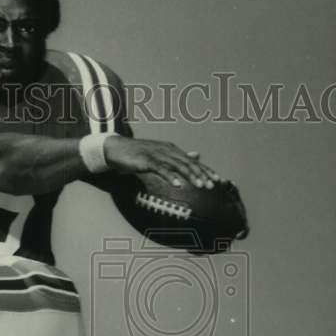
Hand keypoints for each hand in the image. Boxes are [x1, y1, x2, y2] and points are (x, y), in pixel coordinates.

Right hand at [103, 135, 224, 188]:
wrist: (116, 150)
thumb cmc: (138, 155)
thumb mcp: (161, 155)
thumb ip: (179, 158)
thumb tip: (198, 156)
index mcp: (173, 151)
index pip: (193, 161)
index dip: (206, 170)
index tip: (219, 180)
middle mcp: (168, 151)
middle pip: (188, 163)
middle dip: (202, 174)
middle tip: (213, 185)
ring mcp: (157, 155)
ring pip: (178, 166)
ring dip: (190, 175)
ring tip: (201, 185)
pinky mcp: (146, 161)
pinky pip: (161, 169)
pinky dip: (170, 176)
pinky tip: (178, 184)